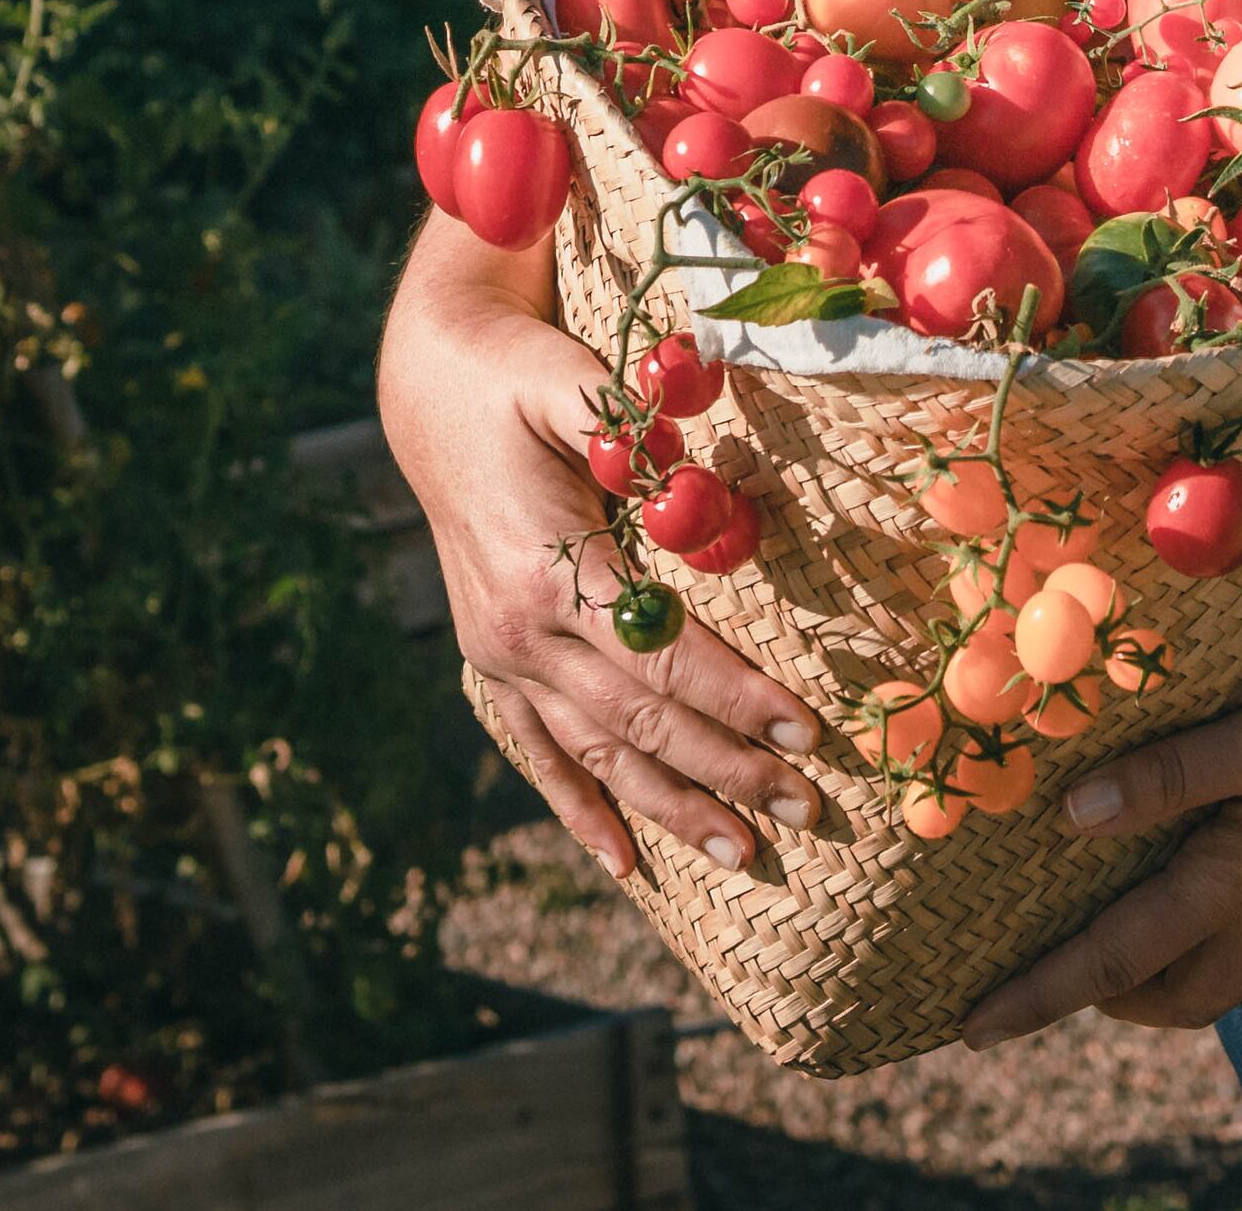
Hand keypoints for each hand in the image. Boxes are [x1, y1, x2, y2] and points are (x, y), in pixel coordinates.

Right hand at [378, 223, 820, 883]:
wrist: (431, 389)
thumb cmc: (517, 376)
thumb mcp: (570, 380)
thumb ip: (625, 426)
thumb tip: (691, 469)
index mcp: (546, 571)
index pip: (661, 658)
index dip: (735, 699)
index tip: (808, 730)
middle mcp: (517, 632)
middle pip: (639, 722)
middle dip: (728, 768)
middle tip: (809, 808)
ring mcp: (500, 655)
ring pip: (597, 753)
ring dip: (672, 807)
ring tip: (745, 855)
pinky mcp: (492, 660)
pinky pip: (540, 751)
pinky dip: (580, 808)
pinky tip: (624, 864)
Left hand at [955, 652, 1241, 1042]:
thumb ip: (1164, 776)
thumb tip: (1070, 816)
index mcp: (1229, 893)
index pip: (1109, 960)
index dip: (1034, 995)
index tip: (967, 1027)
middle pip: (1161, 1000)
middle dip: (1096, 1001)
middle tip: (1042, 978)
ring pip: (1215, 991)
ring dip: (1157, 986)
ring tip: (1119, 953)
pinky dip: (1215, 962)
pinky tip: (1219, 919)